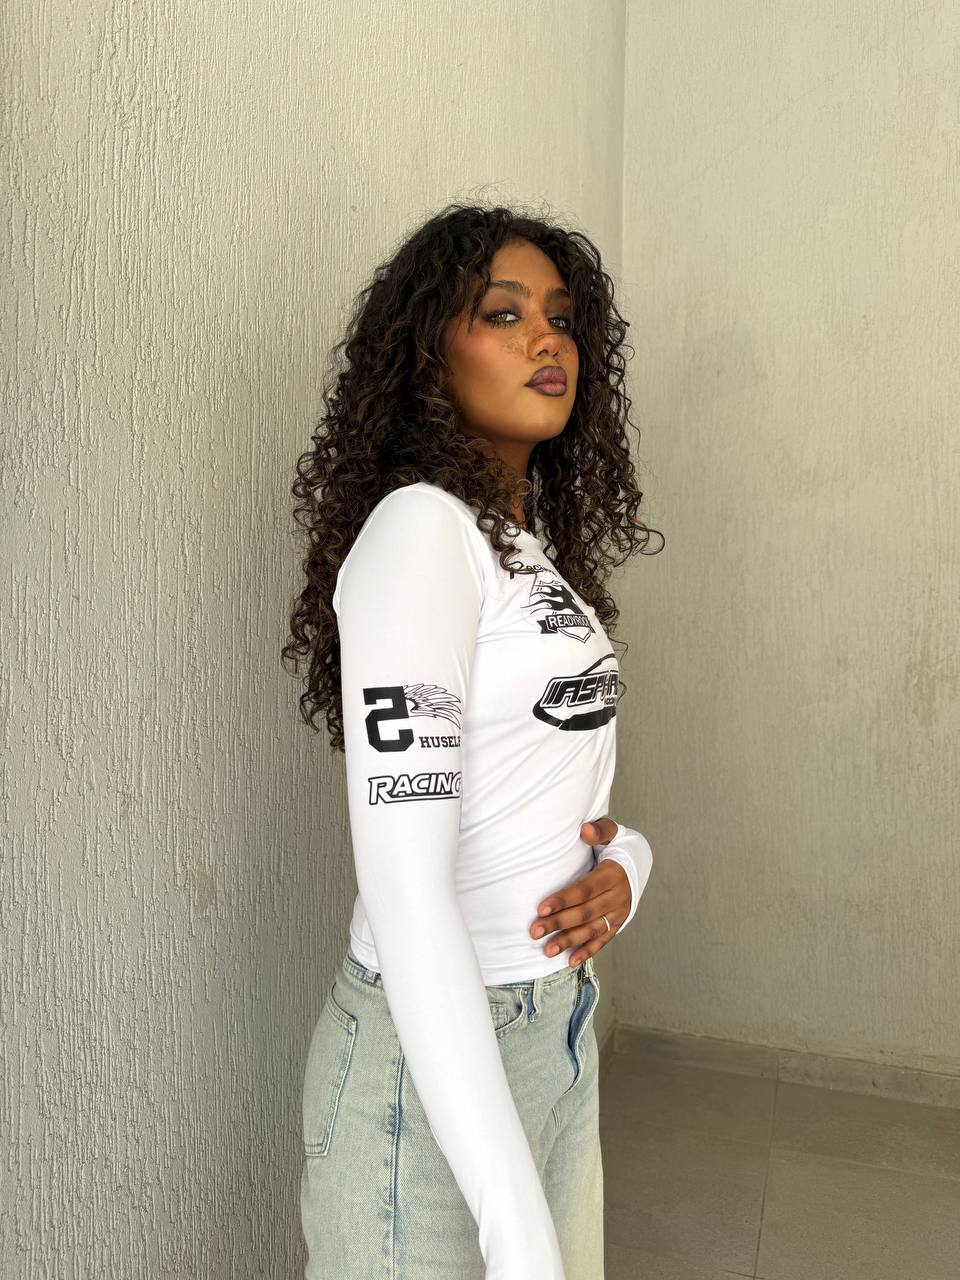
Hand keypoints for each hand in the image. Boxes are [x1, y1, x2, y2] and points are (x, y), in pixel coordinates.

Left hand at [528, 816, 630, 965]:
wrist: (639, 863)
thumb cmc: (615, 846)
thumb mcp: (612, 832)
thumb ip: (599, 830)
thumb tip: (584, 830)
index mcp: (612, 875)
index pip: (584, 890)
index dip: (563, 900)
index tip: (540, 908)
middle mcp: (617, 897)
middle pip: (584, 913)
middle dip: (558, 923)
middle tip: (534, 931)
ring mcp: (619, 913)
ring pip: (592, 930)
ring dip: (569, 941)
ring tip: (546, 950)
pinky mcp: (618, 924)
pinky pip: (602, 940)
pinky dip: (587, 951)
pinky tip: (570, 961)